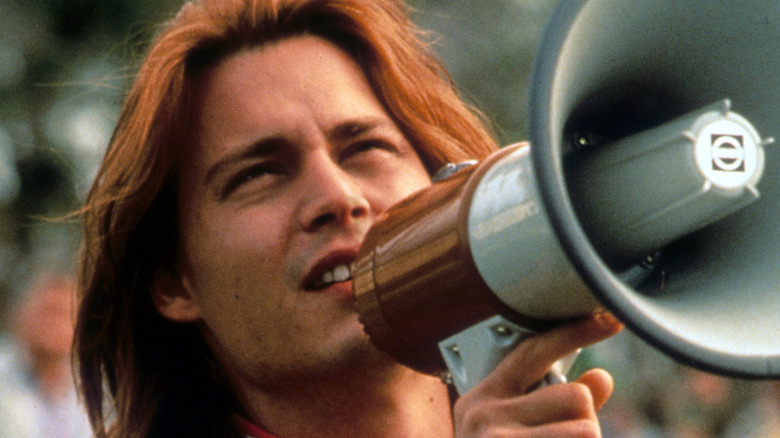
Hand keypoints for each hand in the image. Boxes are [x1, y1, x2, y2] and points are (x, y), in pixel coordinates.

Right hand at [452, 313, 622, 437]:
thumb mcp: (510, 433)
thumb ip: (554, 406)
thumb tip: (601, 379)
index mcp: (482, 398)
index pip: (532, 353)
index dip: (573, 332)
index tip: (608, 319)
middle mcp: (485, 416)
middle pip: (575, 398)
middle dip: (583, 423)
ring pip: (586, 431)